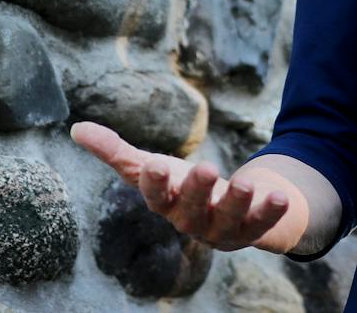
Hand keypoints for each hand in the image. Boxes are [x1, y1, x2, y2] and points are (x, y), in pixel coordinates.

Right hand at [69, 120, 294, 251]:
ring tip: (244, 183)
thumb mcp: (150, 167)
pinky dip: (272, 212)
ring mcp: (222, 228)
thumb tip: (76, 129)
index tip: (155, 164)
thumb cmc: (179, 187)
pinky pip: (262, 224)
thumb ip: (115, 152)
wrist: (226, 211)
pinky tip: (280, 197)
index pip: (154, 196)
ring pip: (228, 219)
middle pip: (191, 210)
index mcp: (165, 203)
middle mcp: (191, 220)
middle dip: (197, 190)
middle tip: (205, 168)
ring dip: (236, 202)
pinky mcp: (251, 229)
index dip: (155, 183)